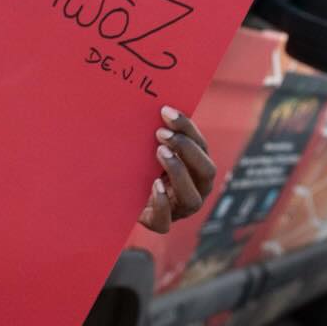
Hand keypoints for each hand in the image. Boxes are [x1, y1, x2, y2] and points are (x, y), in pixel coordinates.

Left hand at [139, 106, 215, 232]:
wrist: (119, 193)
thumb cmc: (139, 163)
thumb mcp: (149, 147)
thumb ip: (155, 132)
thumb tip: (152, 104)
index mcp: (197, 167)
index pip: (201, 145)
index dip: (187, 127)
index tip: (165, 111)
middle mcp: (196, 189)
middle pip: (207, 171)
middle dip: (186, 149)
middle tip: (160, 133)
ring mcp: (180, 209)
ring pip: (192, 198)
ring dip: (178, 172)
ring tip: (159, 152)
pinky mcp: (159, 223)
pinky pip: (165, 222)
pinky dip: (161, 204)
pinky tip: (154, 185)